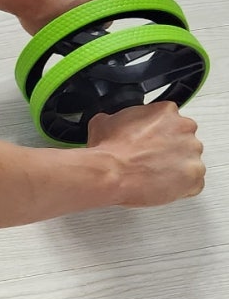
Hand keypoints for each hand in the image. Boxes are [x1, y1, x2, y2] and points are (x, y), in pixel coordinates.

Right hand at [88, 102, 205, 207]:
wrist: (111, 173)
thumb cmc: (110, 150)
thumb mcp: (104, 121)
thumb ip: (118, 118)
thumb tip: (112, 121)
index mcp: (166, 111)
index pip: (170, 117)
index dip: (157, 129)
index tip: (149, 137)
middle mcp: (184, 129)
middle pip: (183, 138)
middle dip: (169, 147)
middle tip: (149, 156)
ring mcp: (192, 155)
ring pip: (189, 160)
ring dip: (175, 166)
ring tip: (152, 173)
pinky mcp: (194, 179)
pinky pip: (193, 183)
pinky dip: (180, 186)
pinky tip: (160, 184)